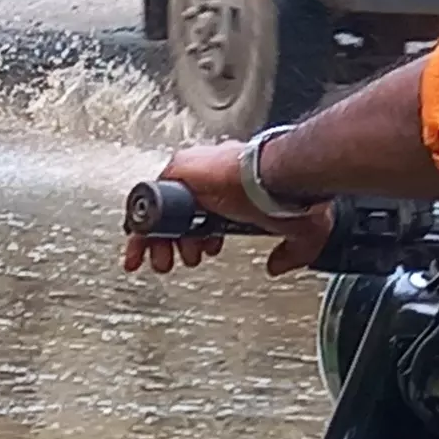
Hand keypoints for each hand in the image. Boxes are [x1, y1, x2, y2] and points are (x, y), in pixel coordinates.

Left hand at [121, 141, 339, 277]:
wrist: (281, 180)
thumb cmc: (293, 197)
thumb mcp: (300, 233)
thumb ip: (290, 253)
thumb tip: (277, 267)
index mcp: (235, 190)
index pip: (203, 215)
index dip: (198, 238)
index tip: (203, 252)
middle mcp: (211, 179)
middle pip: (176, 214)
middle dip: (173, 245)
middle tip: (174, 263)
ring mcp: (193, 174)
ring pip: (160, 210)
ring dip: (155, 241)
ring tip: (160, 262)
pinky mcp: (178, 172)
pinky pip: (148, 201)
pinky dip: (142, 225)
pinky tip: (137, 246)